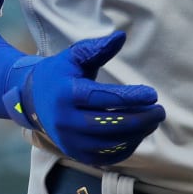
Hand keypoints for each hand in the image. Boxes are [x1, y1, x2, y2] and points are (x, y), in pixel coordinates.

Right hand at [2, 31, 165, 165]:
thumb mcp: (74, 57)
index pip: (103, 99)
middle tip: (160, 111)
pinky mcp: (76, 154)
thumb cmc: (60, 74)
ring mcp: (70, 141)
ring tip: (152, 121)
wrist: (32, 100)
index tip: (152, 94)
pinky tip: (139, 134)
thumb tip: (121, 37)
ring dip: (137, 134)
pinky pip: (106, 156)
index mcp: (66, 94)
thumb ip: (97, 48)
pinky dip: (127, 147)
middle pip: (110, 125)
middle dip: (140, 120)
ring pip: (110, 143)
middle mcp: (66, 121)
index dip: (130, 97)